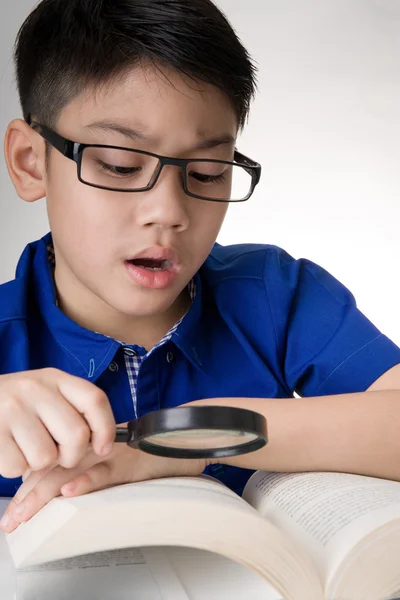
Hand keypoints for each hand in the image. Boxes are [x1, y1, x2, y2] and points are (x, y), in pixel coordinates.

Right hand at [0, 369, 115, 478]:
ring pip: (47, 457)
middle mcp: (35, 388)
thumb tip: (104, 444)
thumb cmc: (16, 405)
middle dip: (71, 457)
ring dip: (38, 464)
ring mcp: (12, 408)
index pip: (94, 400)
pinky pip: (18, 466)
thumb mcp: (45, 394)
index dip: (106, 429)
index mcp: (55, 378)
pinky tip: (9, 451)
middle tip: (58, 457)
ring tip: (27, 450)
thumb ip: (72, 409)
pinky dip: (15, 468)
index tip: (103, 448)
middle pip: (76, 435)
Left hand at [0, 442, 206, 532]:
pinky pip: (107, 472)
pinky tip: (69, 491)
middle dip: (28, 496)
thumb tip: (72, 487)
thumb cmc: (158, 448)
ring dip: (44, 494)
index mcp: (93, 446)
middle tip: (12, 519)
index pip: (54, 462)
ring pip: (72, 470)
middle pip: (54, 468)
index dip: (30, 484)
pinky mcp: (132, 463)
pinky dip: (88, 481)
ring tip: (24, 513)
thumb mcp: (124, 461)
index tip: (15, 506)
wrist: (189, 434)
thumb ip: (100, 471)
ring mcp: (113, 454)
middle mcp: (98, 447)